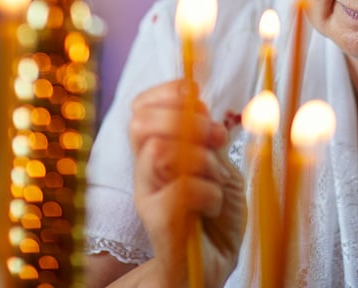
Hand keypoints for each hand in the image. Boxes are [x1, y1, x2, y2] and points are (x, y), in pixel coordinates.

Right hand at [128, 80, 246, 287]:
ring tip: (217, 176)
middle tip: (216, 137)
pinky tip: (213, 205)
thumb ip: (206, 138)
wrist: (212, 266)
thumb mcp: (218, 166)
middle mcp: (145, 172)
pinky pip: (181, 191)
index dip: (167, 92)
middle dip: (184, 119)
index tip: (197, 97)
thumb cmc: (214, 216)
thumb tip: (197, 101)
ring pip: (161, 152)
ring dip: (201, 158)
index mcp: (156, 151)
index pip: (140, 107)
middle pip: (140, 123)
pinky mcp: (159, 225)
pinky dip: (209, 192)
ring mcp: (148, 198)